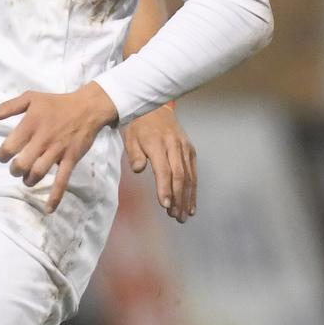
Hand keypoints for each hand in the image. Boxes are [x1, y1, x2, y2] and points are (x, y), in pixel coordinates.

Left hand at [0, 82, 118, 212]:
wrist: (87, 108)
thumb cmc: (56, 103)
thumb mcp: (30, 97)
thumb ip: (7, 107)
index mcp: (31, 124)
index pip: (10, 146)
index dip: (2, 155)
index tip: (3, 157)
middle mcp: (43, 139)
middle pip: (22, 163)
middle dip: (15, 170)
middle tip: (16, 168)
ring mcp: (58, 150)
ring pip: (39, 172)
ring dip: (29, 180)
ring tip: (27, 178)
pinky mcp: (71, 159)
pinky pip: (62, 180)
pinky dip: (55, 196)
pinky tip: (48, 209)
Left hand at [123, 104, 196, 222]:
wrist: (155, 107)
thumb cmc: (139, 126)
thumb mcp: (130, 138)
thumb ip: (134, 154)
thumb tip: (139, 169)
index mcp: (158, 143)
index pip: (164, 170)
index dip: (165, 188)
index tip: (165, 205)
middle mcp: (175, 146)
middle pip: (179, 176)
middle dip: (178, 198)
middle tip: (175, 217)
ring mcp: (185, 148)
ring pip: (189, 176)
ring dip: (187, 198)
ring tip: (182, 216)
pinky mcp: (191, 150)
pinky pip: (193, 172)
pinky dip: (193, 189)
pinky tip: (191, 205)